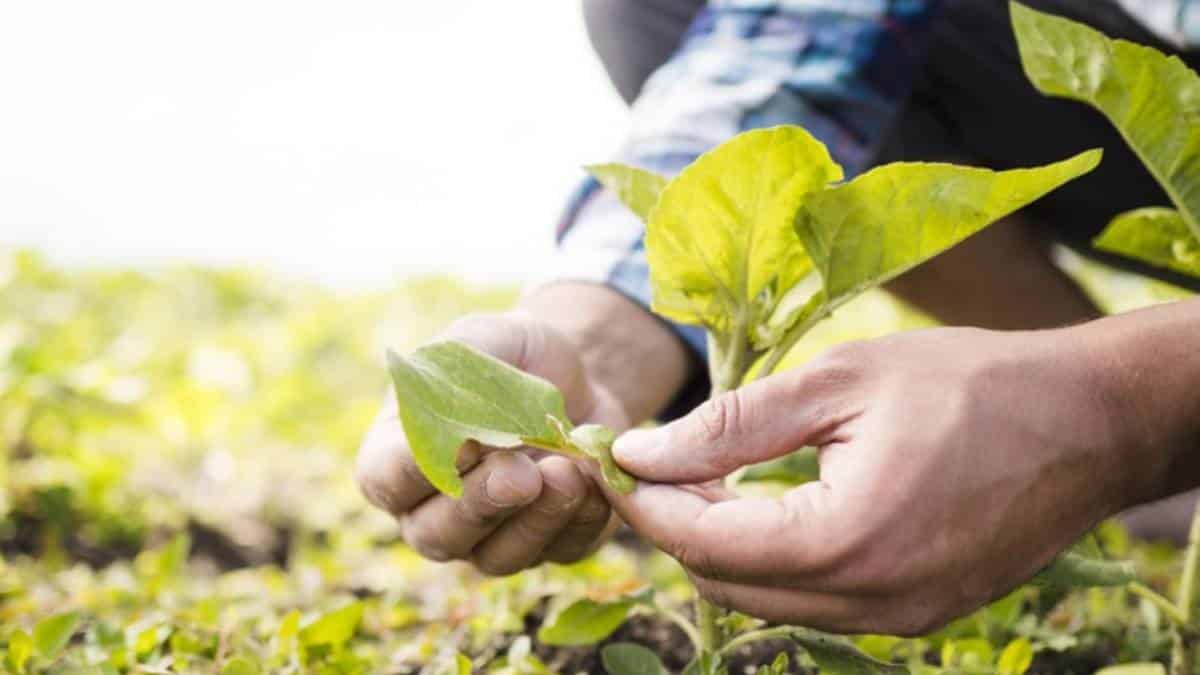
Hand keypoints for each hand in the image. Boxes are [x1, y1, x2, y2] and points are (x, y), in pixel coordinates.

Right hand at [356, 312, 626, 574]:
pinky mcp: (550, 544)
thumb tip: (461, 433)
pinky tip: (594, 479)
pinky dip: (581, 519)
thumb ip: (459, 376)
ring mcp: (490, 536)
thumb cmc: (511, 356)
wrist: (577, 375)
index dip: (416, 471)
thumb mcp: (482, 340)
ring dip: (536, 519)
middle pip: (437, 535)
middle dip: (481, 505)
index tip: (461, 443)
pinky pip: (561, 551)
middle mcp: (435, 510)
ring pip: (498, 557)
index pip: (386, 480)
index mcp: (399, 456)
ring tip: (567, 472)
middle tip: (521, 472)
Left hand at [606, 326, 1147, 634]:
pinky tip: (767, 503)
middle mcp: (870, 602)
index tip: (611, 458)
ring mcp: (898, 620)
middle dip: (675, 526)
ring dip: (721, 545)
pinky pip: (814, 602)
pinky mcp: (917, 616)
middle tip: (651, 463)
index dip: (645, 501)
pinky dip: (774, 559)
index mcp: (846, 540)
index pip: (703, 542)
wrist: (1090, 421)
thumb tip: (640, 452)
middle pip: (724, 584)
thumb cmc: (970, 383)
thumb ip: (731, 425)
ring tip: (704, 476)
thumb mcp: (839, 382)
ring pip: (765, 600)